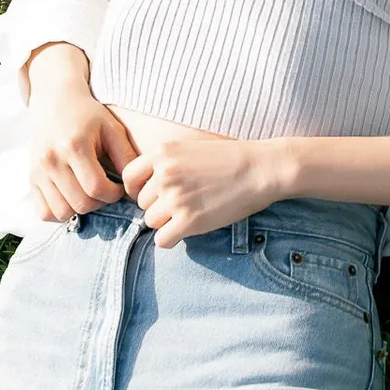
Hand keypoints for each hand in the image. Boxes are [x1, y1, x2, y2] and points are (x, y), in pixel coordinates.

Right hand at [27, 75, 140, 223]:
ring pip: (62, 213)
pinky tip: (72, 199)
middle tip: (106, 189)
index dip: (114, 194)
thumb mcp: (112, 128)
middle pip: (80, 203)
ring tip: (89, 192)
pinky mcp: (31, 179)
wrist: (55, 102)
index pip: (96, 188)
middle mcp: (52, 160)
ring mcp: (38, 172)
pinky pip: (44, 212)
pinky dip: (59, 213)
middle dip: (100, 202)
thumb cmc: (88, 115)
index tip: (119, 187)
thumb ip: (126, 156)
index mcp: (74, 146)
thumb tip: (134, 186)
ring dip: (80, 209)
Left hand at [121, 134, 279, 247]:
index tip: (153, 195)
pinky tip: (189, 229)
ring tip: (191, 213)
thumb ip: (166, 164)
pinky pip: (162, 240)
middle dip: (159, 206)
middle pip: (142, 203)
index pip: (128, 178)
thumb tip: (146, 189)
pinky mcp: (188, 221)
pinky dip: (173, 238)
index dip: (138, 190)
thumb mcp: (191, 148)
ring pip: (151, 222)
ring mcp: (175, 198)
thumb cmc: (231, 159)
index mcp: (162, 153)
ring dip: (167, 222)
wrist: (261, 169)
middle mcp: (164, 174)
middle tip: (186, 202)